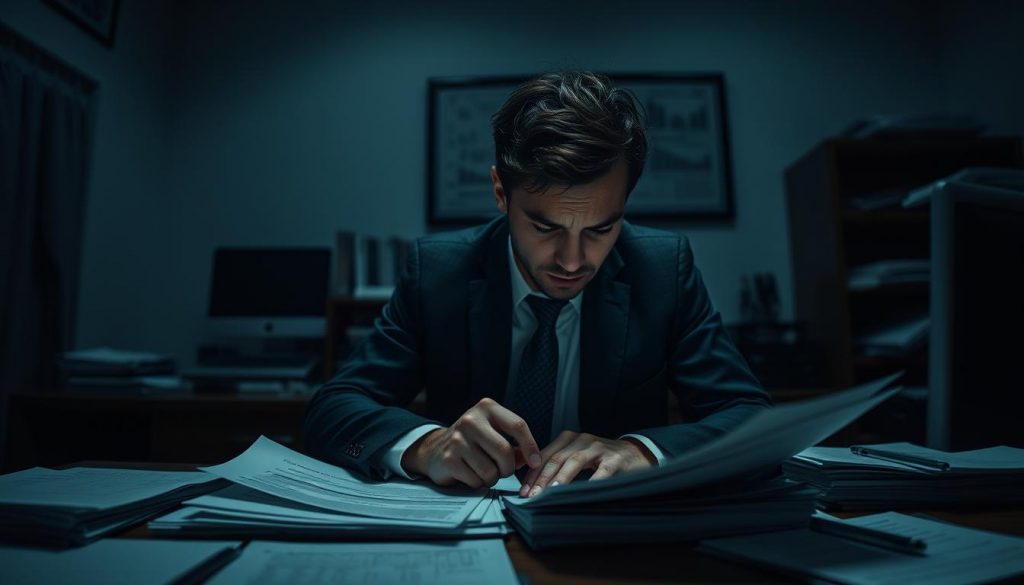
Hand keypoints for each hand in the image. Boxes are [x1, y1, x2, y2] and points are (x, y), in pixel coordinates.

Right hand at [401, 398, 542, 487]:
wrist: (436, 449)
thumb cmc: (474, 443)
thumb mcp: (494, 434)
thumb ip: (515, 445)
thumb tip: (532, 460)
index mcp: (487, 408)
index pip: (518, 425)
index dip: (531, 446)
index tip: (536, 462)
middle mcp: (471, 419)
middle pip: (504, 452)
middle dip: (508, 468)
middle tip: (503, 471)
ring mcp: (457, 439)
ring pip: (490, 470)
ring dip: (492, 478)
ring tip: (484, 472)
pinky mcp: (448, 458)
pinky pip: (475, 480)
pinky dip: (478, 483)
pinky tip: (470, 474)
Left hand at [520, 431, 655, 496]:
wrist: (636, 455)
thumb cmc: (601, 460)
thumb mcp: (578, 458)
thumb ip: (558, 466)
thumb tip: (532, 487)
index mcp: (569, 439)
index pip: (545, 455)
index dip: (532, 473)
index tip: (522, 491)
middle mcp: (582, 440)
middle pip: (557, 458)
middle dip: (541, 478)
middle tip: (531, 496)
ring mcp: (599, 448)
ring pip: (575, 462)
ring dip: (560, 479)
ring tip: (549, 493)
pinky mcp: (615, 459)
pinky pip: (601, 472)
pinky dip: (590, 483)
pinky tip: (582, 495)